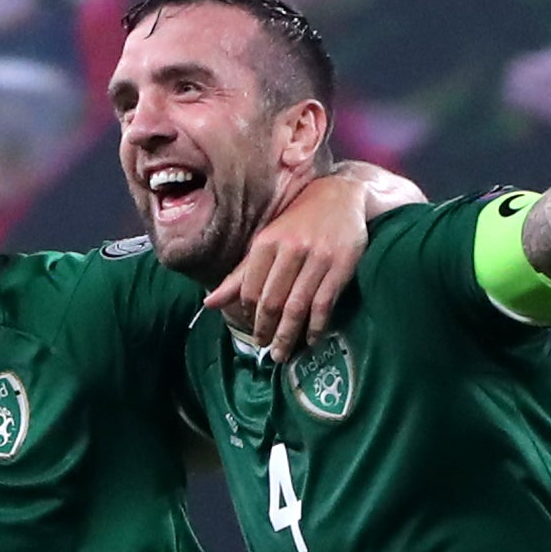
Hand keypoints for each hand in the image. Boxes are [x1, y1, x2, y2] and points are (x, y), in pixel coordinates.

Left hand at [207, 166, 373, 355]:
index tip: (252, 330)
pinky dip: (315, 327)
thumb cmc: (299, 222)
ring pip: (296, 306)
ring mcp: (317, 258)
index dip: (248, 315)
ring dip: (287, 336)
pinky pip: (324, 304)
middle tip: (264, 349)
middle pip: (271, 301)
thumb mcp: (267, 241)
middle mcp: (290, 249)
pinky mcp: (341, 266)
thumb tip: (209, 304)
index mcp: (267, 242)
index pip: (250, 289)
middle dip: (265, 330)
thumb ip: (240, 274)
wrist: (342, 196)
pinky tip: (310, 340)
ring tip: (281, 354)